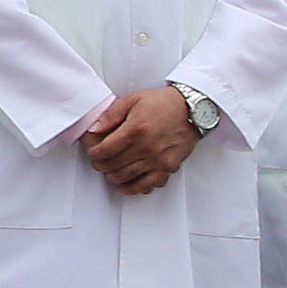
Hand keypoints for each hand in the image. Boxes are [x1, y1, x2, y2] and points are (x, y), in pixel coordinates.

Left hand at [71, 84, 200, 194]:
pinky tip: (127, 184)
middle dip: (101, 166)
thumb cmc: (164, 104)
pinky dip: (133, 188)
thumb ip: (111, 115)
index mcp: (136, 129)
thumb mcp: (133, 100)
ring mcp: (158, 160)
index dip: (94, 154)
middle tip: (99, 162)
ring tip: (110, 172)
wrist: (193, 110)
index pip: (105, 151)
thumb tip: (94, 129)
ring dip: (113, 177)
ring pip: (126, 178)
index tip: (93, 153)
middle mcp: (147, 147)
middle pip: (113, 166)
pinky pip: (147, 185)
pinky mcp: (168, 168)